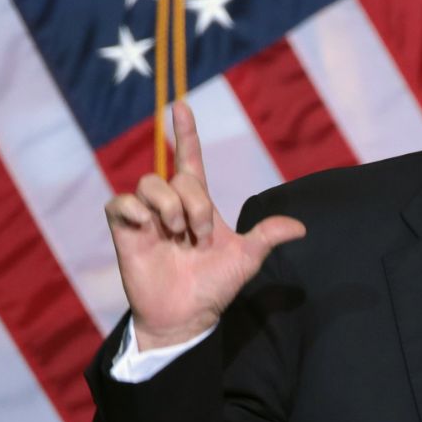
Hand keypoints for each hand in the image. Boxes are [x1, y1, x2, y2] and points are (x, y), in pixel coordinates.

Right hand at [104, 102, 305, 350]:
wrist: (187, 316)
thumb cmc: (214, 285)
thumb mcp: (247, 258)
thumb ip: (268, 236)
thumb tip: (302, 228)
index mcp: (198, 204)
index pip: (190, 158)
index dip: (186, 132)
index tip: (182, 105)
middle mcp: (171, 204)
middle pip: (178, 176)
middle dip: (195, 204)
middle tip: (199, 237)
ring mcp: (146, 217)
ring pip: (150, 183)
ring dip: (169, 206)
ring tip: (177, 234)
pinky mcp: (125, 231)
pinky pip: (119, 202)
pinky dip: (134, 209)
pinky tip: (149, 227)